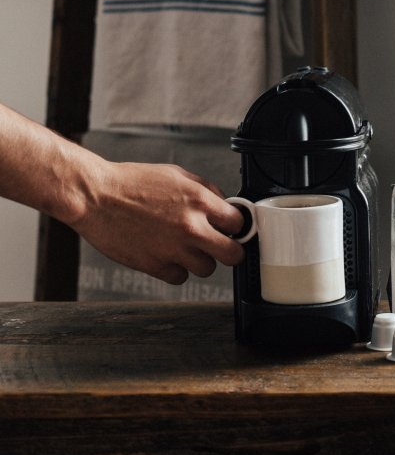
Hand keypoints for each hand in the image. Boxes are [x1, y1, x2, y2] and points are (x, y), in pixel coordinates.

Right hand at [71, 161, 245, 284]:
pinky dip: (176, 269)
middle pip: (232, 255)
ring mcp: (173, 249)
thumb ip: (206, 192)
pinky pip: (180, 278)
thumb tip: (224, 206)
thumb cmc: (131, 183)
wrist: (95, 196)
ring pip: (207, 270)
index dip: (235, 226)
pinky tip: (167, 255)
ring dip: (200, 260)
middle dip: (229, 251)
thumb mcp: (177, 175)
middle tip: (221, 247)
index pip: (239, 223)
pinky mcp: (154, 265)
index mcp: (200, 202)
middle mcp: (191, 228)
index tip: (230, 229)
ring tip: (186, 248)